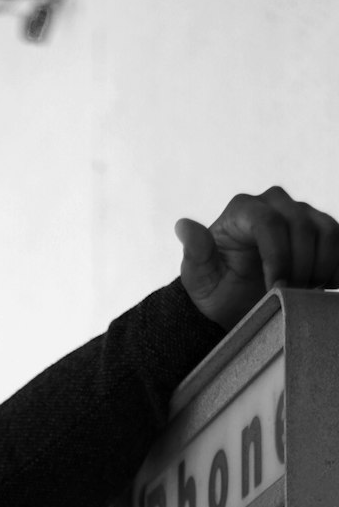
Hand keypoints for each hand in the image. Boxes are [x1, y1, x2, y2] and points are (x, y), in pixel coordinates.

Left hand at [174, 185, 338, 331]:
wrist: (235, 305)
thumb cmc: (215, 292)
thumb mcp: (199, 280)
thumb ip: (195, 253)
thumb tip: (183, 226)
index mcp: (242, 209)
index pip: (269, 222)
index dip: (278, 257)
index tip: (276, 288)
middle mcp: (274, 202)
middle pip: (301, 225)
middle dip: (299, 266)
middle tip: (290, 297)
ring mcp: (300, 213)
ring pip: (326, 231)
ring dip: (320, 267)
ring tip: (303, 294)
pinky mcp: (320, 229)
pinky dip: (335, 266)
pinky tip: (321, 289)